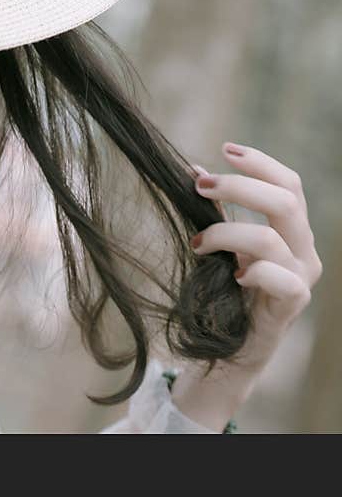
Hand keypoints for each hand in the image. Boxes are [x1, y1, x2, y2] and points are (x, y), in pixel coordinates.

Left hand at [189, 142, 322, 376]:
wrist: (231, 347)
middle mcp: (303, 249)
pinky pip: (280, 278)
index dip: (261, 163)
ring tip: (197, 243)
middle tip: (201, 187)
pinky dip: (252, 272)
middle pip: (286, 201)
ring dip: (226, 233)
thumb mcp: (221, 246)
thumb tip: (193, 170)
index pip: (289, 184)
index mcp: (291, 230)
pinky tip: (231, 275)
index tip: (225, 148)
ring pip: (272, 238)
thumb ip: (215, 212)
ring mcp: (301, 277)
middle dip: (240, 187)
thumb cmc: (226, 291)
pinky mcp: (292, 304)